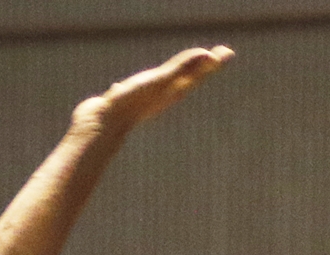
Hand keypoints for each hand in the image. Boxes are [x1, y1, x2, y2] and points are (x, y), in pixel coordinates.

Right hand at [72, 46, 232, 136]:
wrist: (103, 124)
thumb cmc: (132, 103)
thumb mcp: (161, 81)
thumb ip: (183, 68)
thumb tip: (209, 56)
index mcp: (171, 91)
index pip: (196, 72)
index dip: (210, 62)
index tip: (226, 54)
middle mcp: (160, 95)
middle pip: (183, 78)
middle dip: (197, 67)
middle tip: (214, 58)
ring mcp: (142, 98)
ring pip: (157, 86)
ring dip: (166, 78)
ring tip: (170, 76)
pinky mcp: (122, 100)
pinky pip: (127, 93)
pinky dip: (126, 89)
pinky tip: (118, 87)